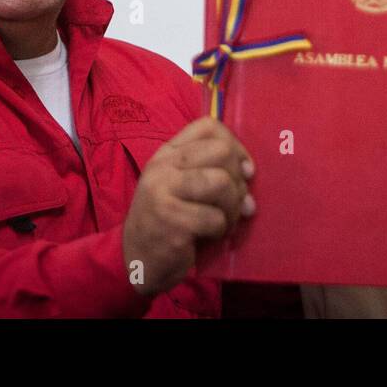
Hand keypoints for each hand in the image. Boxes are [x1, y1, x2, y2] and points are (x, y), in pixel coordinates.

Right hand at [122, 117, 255, 295]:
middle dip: (238, 182)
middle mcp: (162, 166)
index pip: (208, 126)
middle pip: (221, 152)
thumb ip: (213, 171)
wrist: (137, 260)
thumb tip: (249, 173)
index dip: (236, 146)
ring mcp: (163, 191)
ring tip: (223, 221)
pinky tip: (209, 235)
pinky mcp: (170, 220)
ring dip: (233, 208)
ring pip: (221, 183)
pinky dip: (221, 230)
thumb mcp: (183, 187)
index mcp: (167, 153)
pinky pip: (215, 218)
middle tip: (232, 204)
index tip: (244, 171)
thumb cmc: (169, 221)